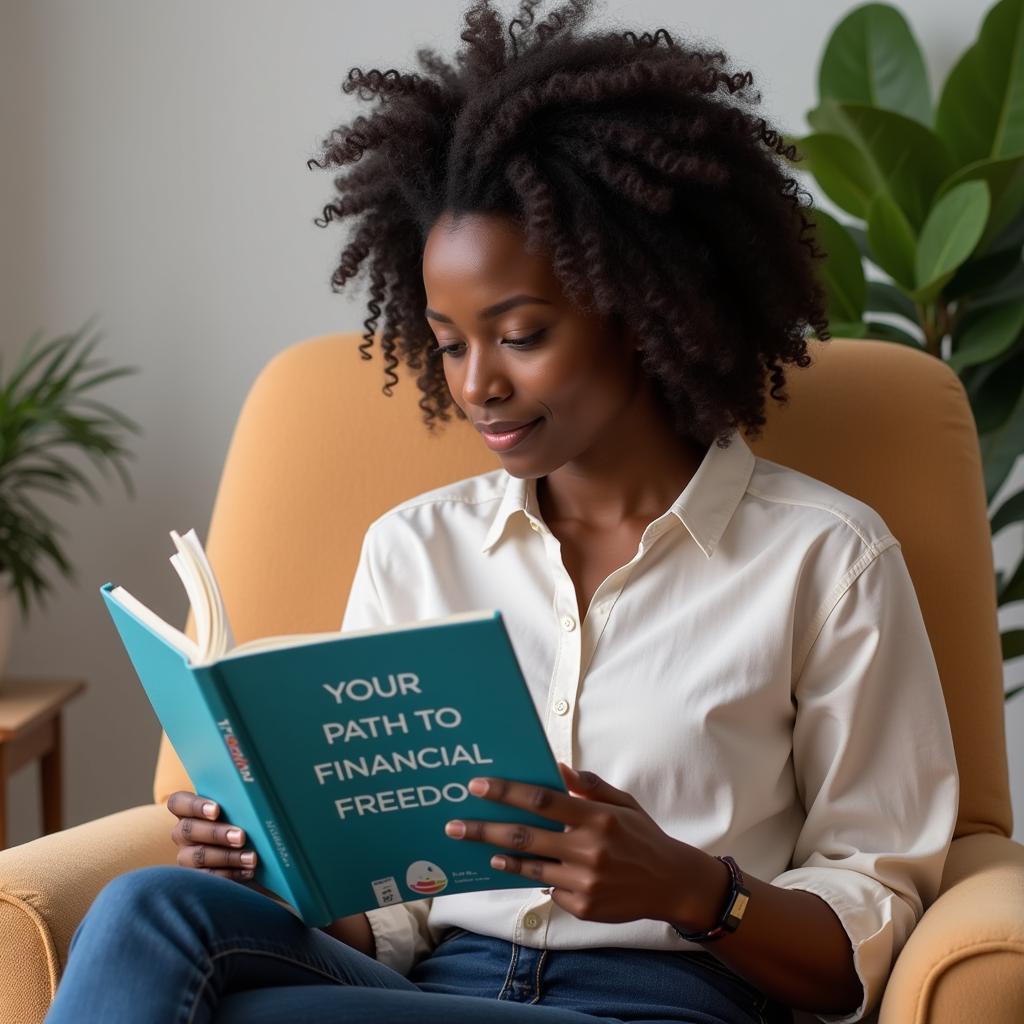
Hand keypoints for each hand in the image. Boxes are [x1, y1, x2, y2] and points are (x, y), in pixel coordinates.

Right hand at [167, 791, 257, 882]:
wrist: (247, 854)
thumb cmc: (241, 823)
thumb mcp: (236, 813)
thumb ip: (236, 805)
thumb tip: (252, 799)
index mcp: (188, 811)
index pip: (178, 802)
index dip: (195, 806)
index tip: (216, 810)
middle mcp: (182, 833)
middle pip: (189, 830)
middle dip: (216, 833)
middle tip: (241, 836)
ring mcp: (186, 856)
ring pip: (199, 856)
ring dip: (228, 857)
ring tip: (251, 858)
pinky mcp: (195, 877)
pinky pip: (209, 876)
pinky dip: (231, 873)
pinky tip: (248, 871)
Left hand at [443, 763, 717, 928]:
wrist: (673, 884)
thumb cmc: (643, 837)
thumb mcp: (623, 803)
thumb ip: (589, 787)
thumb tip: (557, 768)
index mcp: (596, 818)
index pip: (541, 801)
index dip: (506, 792)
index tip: (477, 786)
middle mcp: (588, 849)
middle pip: (523, 837)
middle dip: (483, 830)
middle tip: (453, 825)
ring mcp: (584, 882)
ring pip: (529, 867)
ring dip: (500, 857)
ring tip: (479, 849)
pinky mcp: (583, 906)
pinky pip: (550, 888)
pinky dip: (536, 877)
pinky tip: (526, 870)